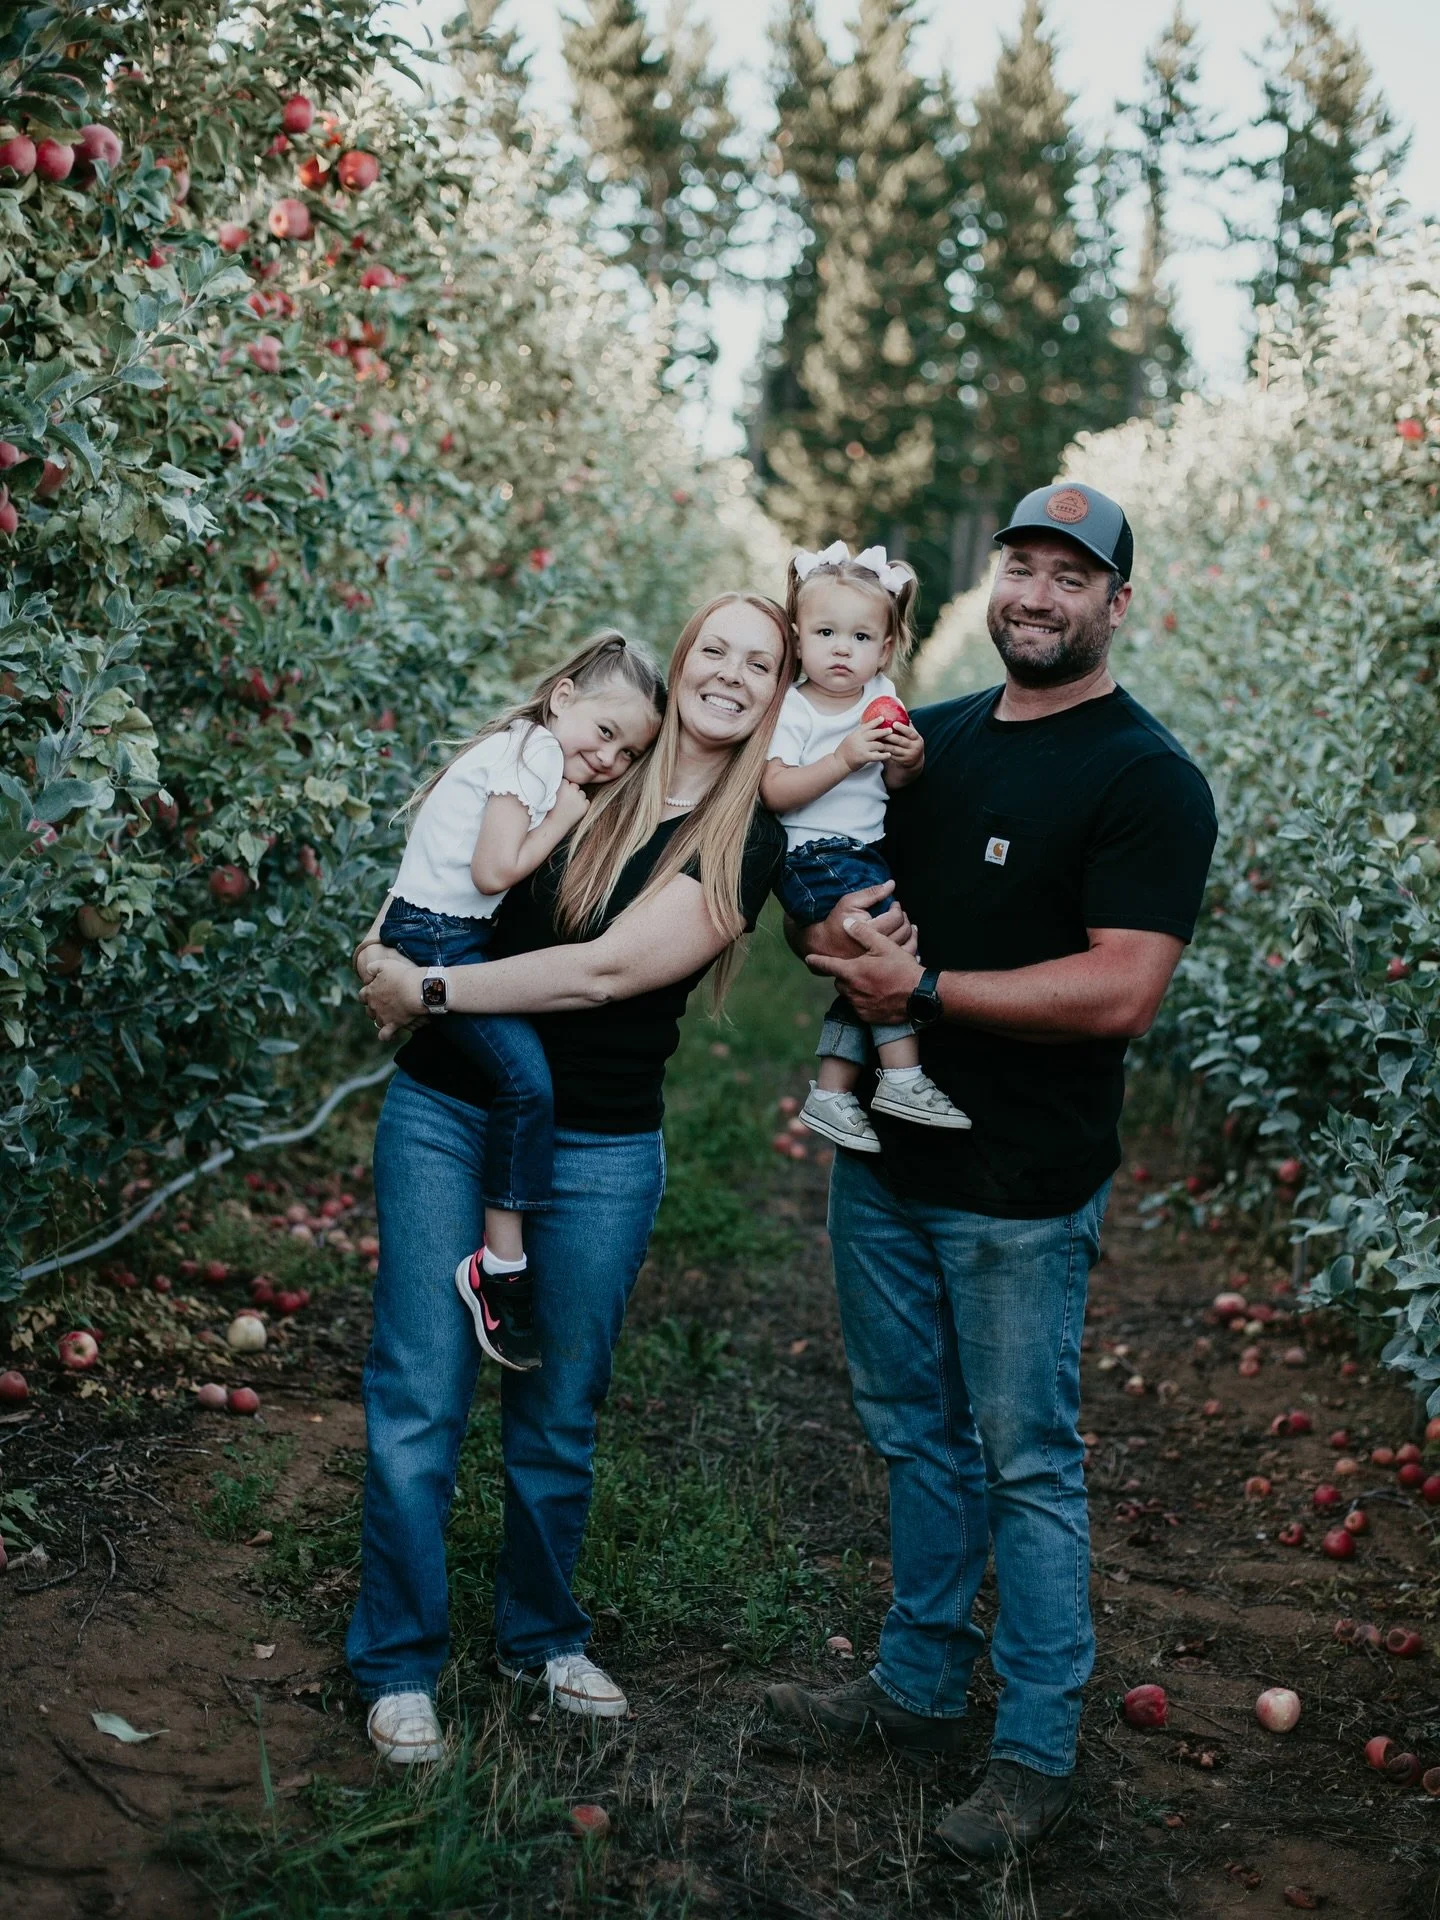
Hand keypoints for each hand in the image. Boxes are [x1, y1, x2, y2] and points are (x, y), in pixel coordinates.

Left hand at [359, 945, 426, 1041]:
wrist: (416, 989)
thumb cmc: (402, 975)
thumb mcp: (384, 965)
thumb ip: (372, 967)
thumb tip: (367, 971)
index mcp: (370, 991)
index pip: (362, 996)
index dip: (368, 995)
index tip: (375, 993)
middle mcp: (374, 1006)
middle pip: (369, 1010)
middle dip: (375, 1009)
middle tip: (385, 1005)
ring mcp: (382, 1016)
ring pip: (377, 1022)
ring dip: (382, 1020)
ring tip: (391, 1018)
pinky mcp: (393, 1025)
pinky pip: (385, 1035)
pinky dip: (387, 1036)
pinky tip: (393, 1034)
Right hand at [550, 778, 590, 832]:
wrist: (553, 824)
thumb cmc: (549, 810)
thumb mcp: (550, 793)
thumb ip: (558, 785)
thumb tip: (567, 781)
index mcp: (562, 784)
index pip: (567, 782)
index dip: (563, 789)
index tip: (559, 796)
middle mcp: (572, 789)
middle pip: (575, 786)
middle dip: (571, 791)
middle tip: (564, 802)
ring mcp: (579, 797)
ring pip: (582, 793)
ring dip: (577, 798)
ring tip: (568, 807)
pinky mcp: (584, 806)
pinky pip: (586, 802)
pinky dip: (582, 806)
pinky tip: (574, 811)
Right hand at [802, 881, 917, 960]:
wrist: (824, 945)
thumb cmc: (835, 922)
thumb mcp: (849, 902)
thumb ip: (872, 893)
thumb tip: (891, 884)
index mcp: (871, 930)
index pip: (895, 918)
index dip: (897, 909)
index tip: (894, 905)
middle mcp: (877, 947)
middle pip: (903, 932)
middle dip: (905, 919)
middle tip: (900, 914)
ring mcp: (879, 958)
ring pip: (906, 945)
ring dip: (910, 933)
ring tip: (905, 925)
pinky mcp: (879, 965)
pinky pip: (902, 957)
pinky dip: (909, 948)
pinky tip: (908, 941)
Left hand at [806, 911, 925, 1024]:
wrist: (919, 995)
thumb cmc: (901, 969)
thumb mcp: (883, 945)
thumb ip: (863, 933)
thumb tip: (847, 922)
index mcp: (852, 972)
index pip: (827, 965)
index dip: (817, 960)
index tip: (808, 958)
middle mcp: (851, 990)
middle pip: (839, 980)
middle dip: (846, 974)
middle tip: (862, 968)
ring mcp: (858, 1005)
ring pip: (849, 994)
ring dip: (855, 987)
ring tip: (873, 981)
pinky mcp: (867, 1016)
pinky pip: (858, 1007)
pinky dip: (863, 1001)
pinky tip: (878, 994)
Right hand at [838, 718, 891, 771]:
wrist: (839, 762)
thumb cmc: (844, 751)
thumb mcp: (850, 738)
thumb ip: (859, 735)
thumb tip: (868, 729)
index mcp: (856, 734)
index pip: (867, 725)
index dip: (875, 721)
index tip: (882, 718)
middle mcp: (859, 739)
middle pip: (875, 733)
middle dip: (884, 731)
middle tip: (890, 730)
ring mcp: (862, 748)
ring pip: (878, 744)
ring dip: (885, 745)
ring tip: (890, 745)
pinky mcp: (864, 757)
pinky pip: (877, 756)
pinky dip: (884, 755)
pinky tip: (889, 755)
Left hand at [880, 721, 923, 771]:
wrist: (915, 760)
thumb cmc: (911, 742)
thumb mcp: (913, 735)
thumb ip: (908, 725)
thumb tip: (901, 709)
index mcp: (917, 739)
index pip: (911, 733)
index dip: (903, 728)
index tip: (894, 723)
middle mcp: (914, 748)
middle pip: (900, 741)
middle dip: (890, 736)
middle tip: (880, 731)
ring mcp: (907, 756)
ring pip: (894, 749)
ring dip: (884, 744)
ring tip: (875, 739)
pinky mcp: (901, 761)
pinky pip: (890, 756)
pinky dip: (883, 751)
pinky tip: (876, 747)